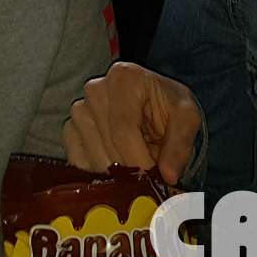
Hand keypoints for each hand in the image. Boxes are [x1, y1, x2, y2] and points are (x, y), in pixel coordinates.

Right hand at [64, 61, 201, 183]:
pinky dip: (96, 172)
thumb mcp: (187, 118)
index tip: (151, 179)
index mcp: (124, 77)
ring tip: (135, 170)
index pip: (124, 128)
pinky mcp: (70, 128)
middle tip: (147, 179)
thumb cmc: (169, 107)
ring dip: (114, 172)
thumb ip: (180, 144)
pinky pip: (77, 159)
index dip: (138, 159)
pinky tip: (115, 170)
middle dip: (129, 168)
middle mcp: (96, 89)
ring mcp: (79, 109)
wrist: (154, 106)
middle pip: (107, 143)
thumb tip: (168, 176)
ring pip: (91, 154)